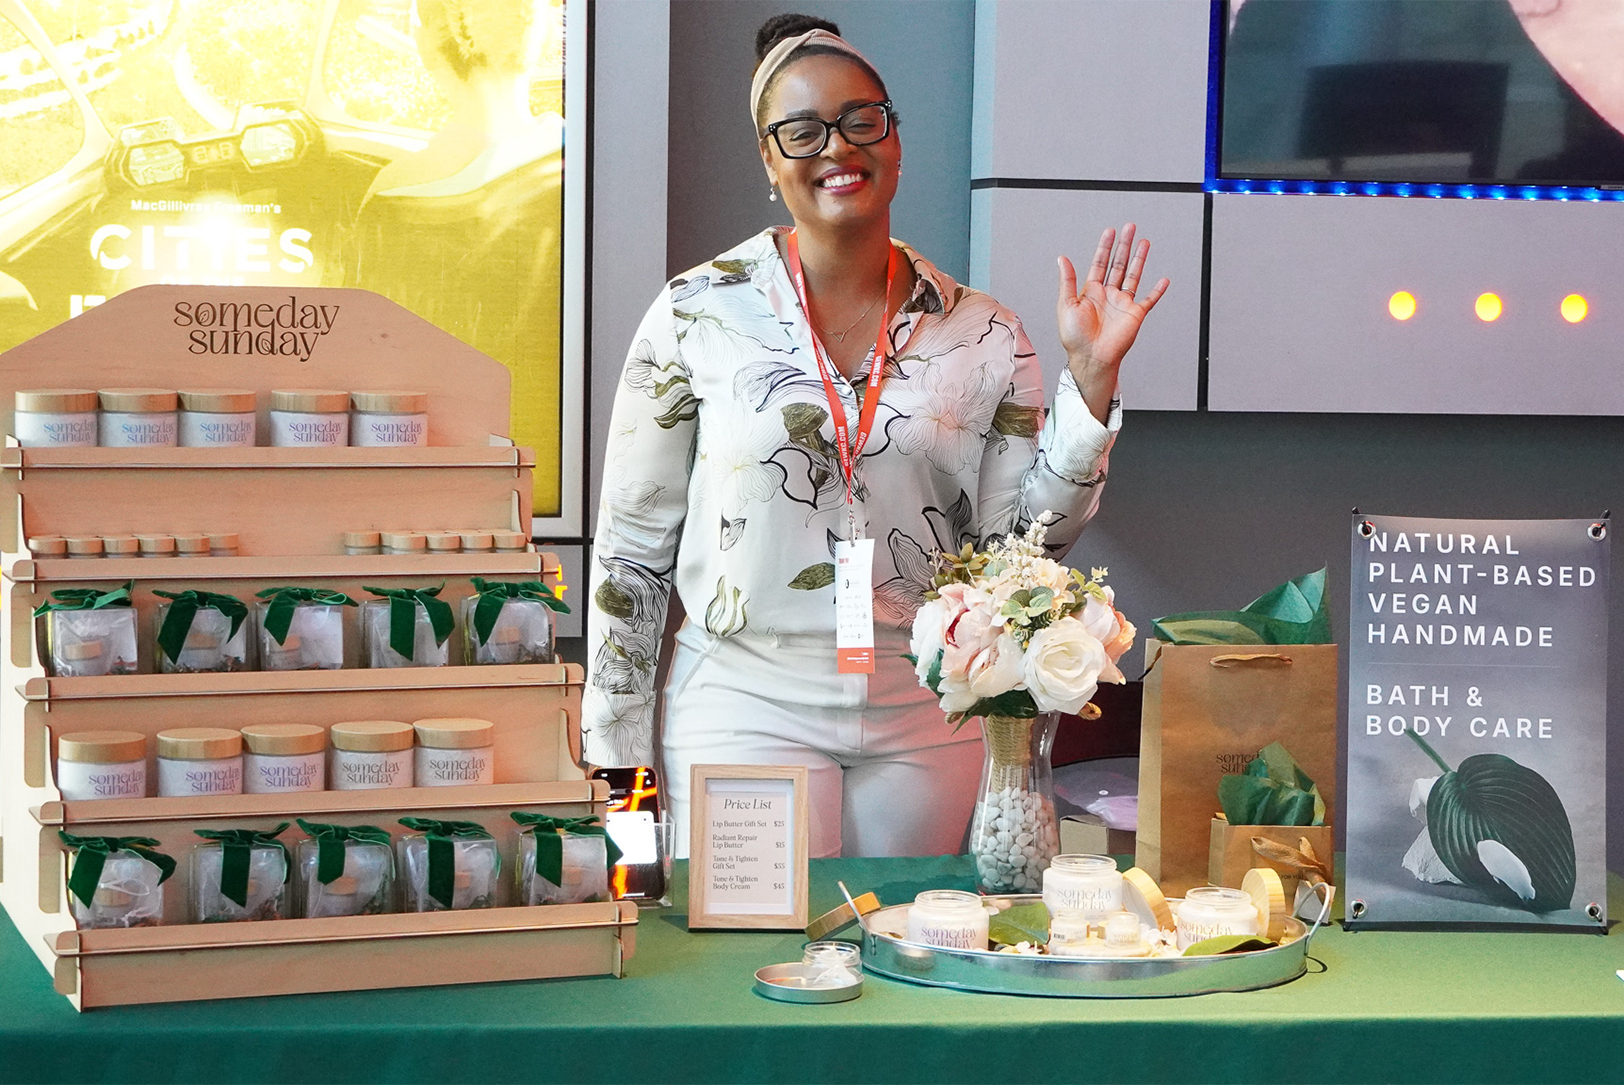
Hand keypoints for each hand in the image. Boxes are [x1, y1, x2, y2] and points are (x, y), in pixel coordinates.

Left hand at [1057, 223, 1169, 423]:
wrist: (1090, 358)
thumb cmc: (1075, 338)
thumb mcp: (1065, 305)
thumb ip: (1067, 280)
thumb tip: (1062, 259)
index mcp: (1091, 292)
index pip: (1100, 263)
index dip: (1105, 246)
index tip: (1110, 231)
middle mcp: (1108, 295)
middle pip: (1118, 264)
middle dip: (1124, 245)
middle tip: (1130, 227)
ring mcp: (1122, 303)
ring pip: (1133, 275)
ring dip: (1139, 259)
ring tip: (1143, 242)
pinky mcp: (1135, 314)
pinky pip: (1149, 300)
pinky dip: (1157, 291)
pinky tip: (1163, 280)